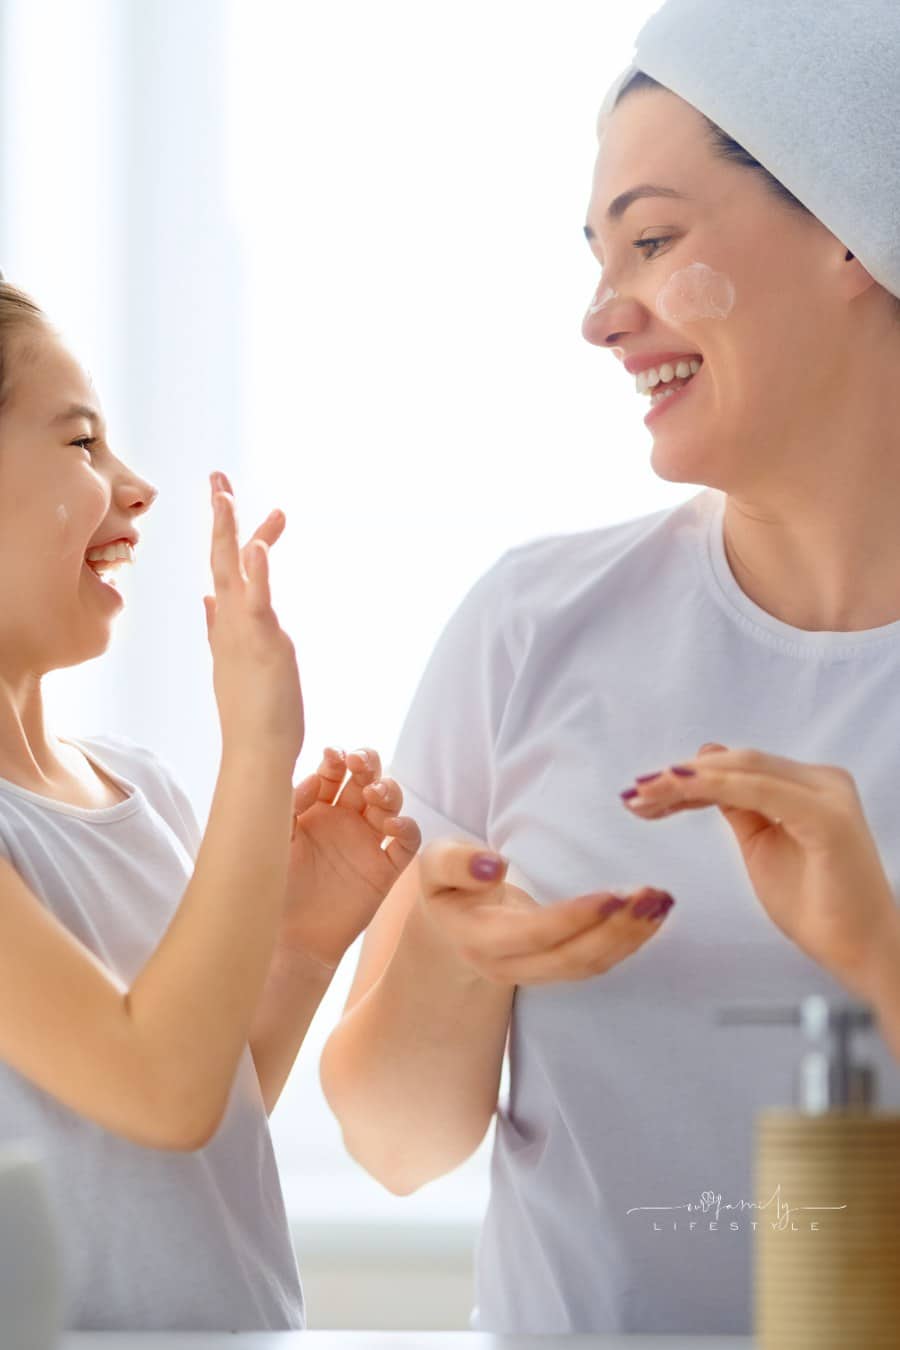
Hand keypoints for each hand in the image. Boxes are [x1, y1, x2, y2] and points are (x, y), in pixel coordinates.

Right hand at [203, 470, 303, 765]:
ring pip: (233, 571)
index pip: (225, 571)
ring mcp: (243, 629)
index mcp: (226, 626)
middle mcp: (230, 622)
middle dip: (220, 516)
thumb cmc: (253, 713)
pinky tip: (257, 544)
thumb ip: (219, 628)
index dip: (229, 536)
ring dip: (229, 530)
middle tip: (217, 476)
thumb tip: (208, 602)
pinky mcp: (262, 640)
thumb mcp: (235, 663)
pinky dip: (257, 570)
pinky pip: (258, 599)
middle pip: (221, 559)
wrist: (255, 750)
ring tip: (225, 493)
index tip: (230, 502)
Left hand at [277, 746, 420, 967]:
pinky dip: (407, 828)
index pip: (335, 773)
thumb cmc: (274, 887)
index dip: (337, 760)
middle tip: (359, 762)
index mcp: (317, 809)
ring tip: (373, 793)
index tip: (332, 755)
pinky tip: (391, 825)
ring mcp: (367, 843)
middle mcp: (345, 821)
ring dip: (388, 790)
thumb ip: (293, 803)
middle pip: (367, 779)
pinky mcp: (385, 870)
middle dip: (368, 763)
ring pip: (391, 804)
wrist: (287, 940)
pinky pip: (406, 843)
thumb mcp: (276, 837)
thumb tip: (318, 775)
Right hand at [417, 838, 675, 985]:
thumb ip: (456, 862)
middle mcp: (506, 966)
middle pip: (569, 960)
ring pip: (587, 967)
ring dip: (629, 939)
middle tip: (652, 896)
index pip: (533, 935)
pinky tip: (650, 917)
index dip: (574, 919)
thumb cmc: (449, 884)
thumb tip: (492, 866)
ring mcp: (532, 974)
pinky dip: (627, 943)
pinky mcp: (554, 970)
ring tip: (660, 903)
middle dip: (616, 931)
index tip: (612, 895)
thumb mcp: (435, 862)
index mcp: (478, 938)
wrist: (449, 925)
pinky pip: (594, 964)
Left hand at [620, 742, 897, 996]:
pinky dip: (715, 787)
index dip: (687, 775)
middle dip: (679, 776)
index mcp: (808, 786)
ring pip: (743, 770)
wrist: (862, 952)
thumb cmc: (819, 908)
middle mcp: (821, 781)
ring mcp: (827, 794)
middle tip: (634, 792)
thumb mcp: (761, 847)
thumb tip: (705, 767)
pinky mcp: (826, 816)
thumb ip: (737, 806)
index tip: (644, 791)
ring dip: (686, 780)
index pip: (737, 768)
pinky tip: (679, 792)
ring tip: (644, 796)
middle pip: (736, 763)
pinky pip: (760, 791)